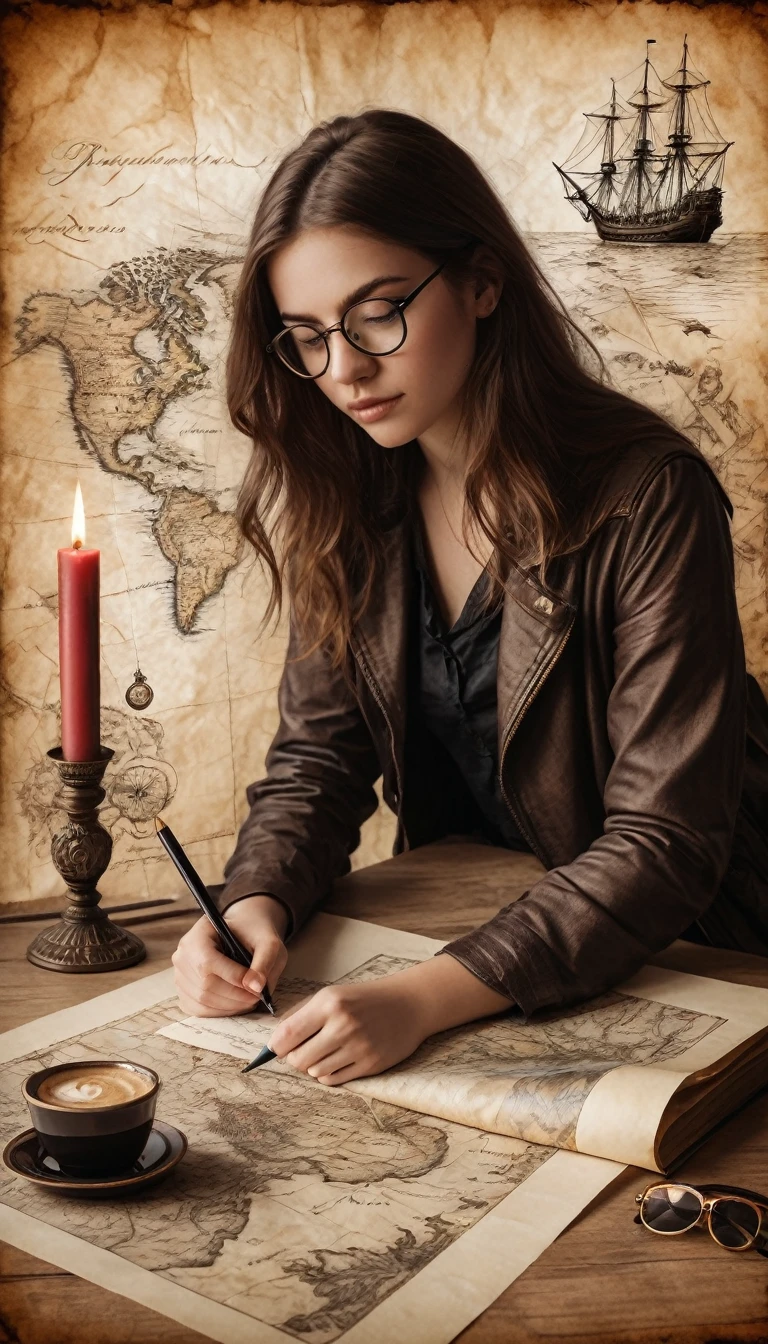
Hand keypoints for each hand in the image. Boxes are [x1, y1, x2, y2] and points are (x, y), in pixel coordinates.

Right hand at [172, 894, 288, 1017]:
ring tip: (250, 1001)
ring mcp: (179, 974)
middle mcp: (182, 955)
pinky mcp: (183, 991)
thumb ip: (264, 962)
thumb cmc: (254, 935)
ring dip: (230, 1007)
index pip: (208, 962)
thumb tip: (256, 988)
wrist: (243, 932)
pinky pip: (198, 1009)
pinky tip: (237, 1004)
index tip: (257, 986)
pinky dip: (220, 1012)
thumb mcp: (267, 941)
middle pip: (204, 986)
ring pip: (202, 1001)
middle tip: (257, 998)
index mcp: (198, 935)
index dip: (234, 979)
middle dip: (235, 997)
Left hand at [269, 953, 513, 1085]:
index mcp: (329, 1003)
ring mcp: (358, 1046)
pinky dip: (328, 1074)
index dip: (276, 1047)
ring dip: (314, 1066)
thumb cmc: (365, 999)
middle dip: (294, 1058)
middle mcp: (343, 1025)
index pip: (286, 1035)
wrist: (409, 1004)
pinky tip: (337, 1060)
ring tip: (326, 1052)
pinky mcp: (371, 1064)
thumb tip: (273, 1042)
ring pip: (315, 1072)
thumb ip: (302, 1015)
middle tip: (303, 1051)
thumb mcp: (332, 995)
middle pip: (298, 1059)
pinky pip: (334, 1080)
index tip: (276, 1048)